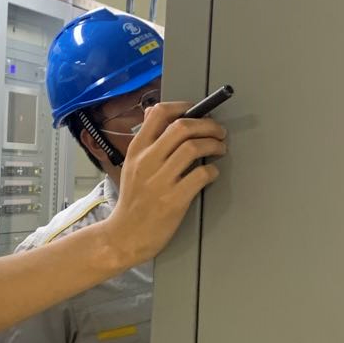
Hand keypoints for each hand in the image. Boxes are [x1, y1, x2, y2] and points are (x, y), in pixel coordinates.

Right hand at [105, 101, 227, 267]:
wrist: (124, 236)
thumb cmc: (132, 202)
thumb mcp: (131, 165)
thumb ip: (145, 140)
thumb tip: (152, 112)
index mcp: (137, 150)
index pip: (159, 113)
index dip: (184, 106)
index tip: (198, 110)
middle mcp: (147, 162)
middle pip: (182, 127)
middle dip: (208, 125)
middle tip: (218, 131)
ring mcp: (160, 181)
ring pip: (193, 148)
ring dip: (214, 144)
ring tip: (219, 148)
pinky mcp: (174, 200)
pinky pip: (200, 176)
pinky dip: (212, 171)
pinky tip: (212, 173)